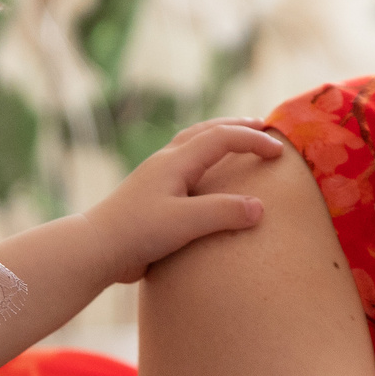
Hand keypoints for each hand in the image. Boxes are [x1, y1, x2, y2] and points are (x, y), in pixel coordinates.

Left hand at [85, 119, 284, 281]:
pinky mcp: (152, 195)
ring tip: (237, 141)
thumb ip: (223, 213)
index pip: (222, 138)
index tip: (279, 151)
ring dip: (218, 137)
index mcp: (176, 161)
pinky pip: (184, 164)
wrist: (96, 249)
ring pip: (192, 143)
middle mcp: (166, 161)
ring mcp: (156, 176)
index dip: (253, 140)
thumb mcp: (184, 223)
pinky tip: (207, 176)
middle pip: (205, 130)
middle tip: (262, 127)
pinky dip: (203, 158)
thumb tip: (259, 208)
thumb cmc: (137, 234)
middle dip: (236, 127)